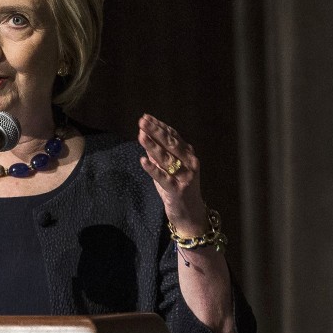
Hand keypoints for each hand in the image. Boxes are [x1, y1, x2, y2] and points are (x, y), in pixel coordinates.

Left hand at [137, 113, 208, 233]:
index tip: (146, 117)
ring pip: (167, 158)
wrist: (191, 215)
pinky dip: (153, 169)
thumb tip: (145, 138)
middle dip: (156, 131)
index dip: (159, 126)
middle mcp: (189, 163)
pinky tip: (143, 161)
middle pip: (171, 143)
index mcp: (188, 155)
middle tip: (142, 120)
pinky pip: (163, 178)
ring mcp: (184, 176)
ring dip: (153, 146)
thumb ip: (159, 155)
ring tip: (141, 135)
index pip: (173, 136)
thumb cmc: (178, 190)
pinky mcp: (177, 190)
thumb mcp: (168, 169)